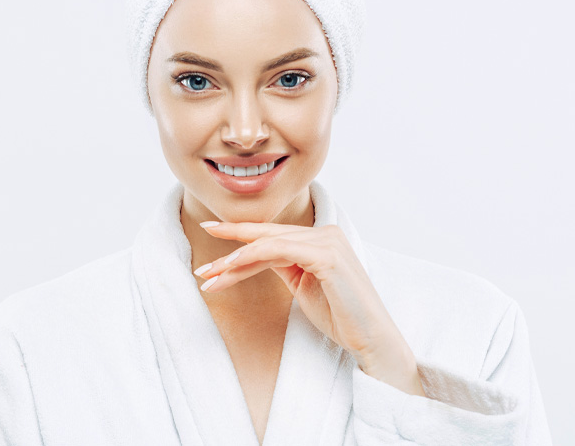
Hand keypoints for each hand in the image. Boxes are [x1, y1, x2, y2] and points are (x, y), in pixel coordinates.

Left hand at [195, 221, 425, 396]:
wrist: (372, 340)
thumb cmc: (341, 316)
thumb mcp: (303, 285)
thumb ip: (284, 264)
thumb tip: (254, 256)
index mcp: (321, 238)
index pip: (273, 235)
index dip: (240, 236)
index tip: (211, 234)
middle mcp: (325, 233)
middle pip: (267, 236)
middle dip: (230, 245)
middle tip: (201, 258)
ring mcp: (328, 241)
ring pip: (268, 243)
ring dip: (234, 259)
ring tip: (209, 275)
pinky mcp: (327, 255)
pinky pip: (280, 250)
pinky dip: (252, 256)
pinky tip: (232, 266)